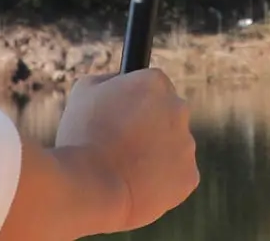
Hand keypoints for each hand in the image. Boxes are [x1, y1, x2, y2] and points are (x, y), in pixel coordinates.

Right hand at [55, 69, 198, 231]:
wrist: (90, 187)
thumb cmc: (81, 140)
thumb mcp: (84, 93)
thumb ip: (107, 80)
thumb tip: (116, 80)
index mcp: (156, 82)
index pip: (152, 90)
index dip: (134, 109)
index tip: (120, 125)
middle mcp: (178, 107)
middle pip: (167, 118)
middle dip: (149, 132)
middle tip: (122, 151)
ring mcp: (187, 143)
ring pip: (173, 149)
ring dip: (156, 159)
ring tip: (124, 174)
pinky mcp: (188, 176)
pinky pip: (177, 179)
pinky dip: (161, 185)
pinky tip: (138, 189)